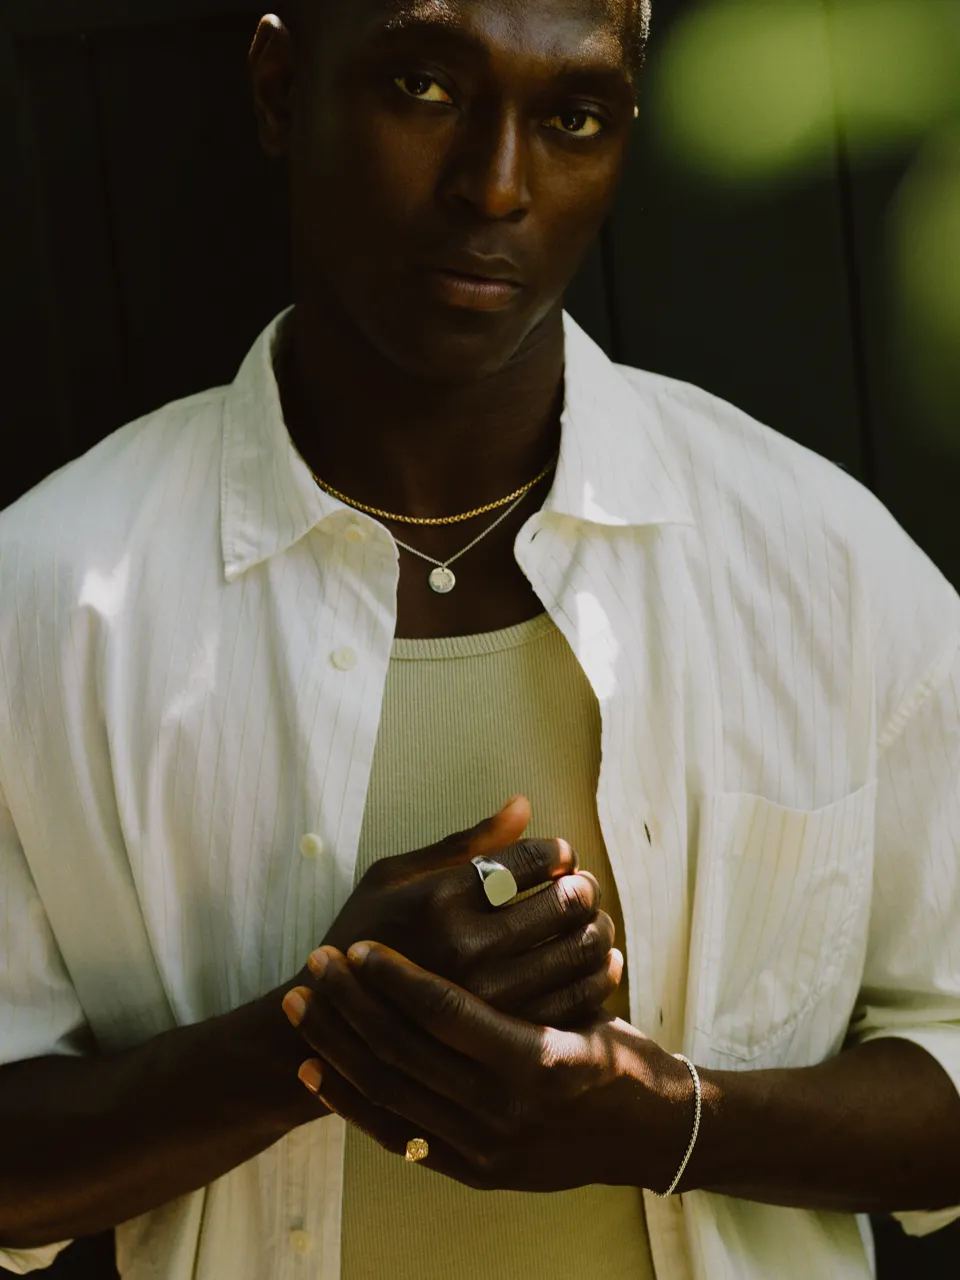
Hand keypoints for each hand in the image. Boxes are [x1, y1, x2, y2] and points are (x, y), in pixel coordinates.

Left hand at [282, 941, 692, 1194]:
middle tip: (316, 963)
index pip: (446, 1013)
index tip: (358, 945)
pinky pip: (394, 1136)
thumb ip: (542, 916)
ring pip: (390, 1092)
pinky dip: (351, 1102)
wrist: (644, 1136)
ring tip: (304, 1004)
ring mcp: (485, 1146)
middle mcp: (507, 1111)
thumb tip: (516, 808)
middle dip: (351, 1004)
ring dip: (338, 1045)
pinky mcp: (470, 1168)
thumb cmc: (615, 1046)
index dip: (395, 977)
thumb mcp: (592, 983)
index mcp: (536, 1059)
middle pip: (405, 1052)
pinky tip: (317, 1068)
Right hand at [314, 795, 622, 1027]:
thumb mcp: (393, 877)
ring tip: (589, 920)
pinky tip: (597, 959)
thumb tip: (524, 805)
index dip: (558, 852)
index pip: (532, 859)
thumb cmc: (363, 936)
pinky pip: (577, 999)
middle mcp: (467, 947)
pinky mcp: (505, 1038)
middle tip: (579, 885)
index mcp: (440, 899)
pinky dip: (598, 974)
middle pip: (565, 901)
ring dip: (597, 926)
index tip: (560, 856)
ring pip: (580, 949)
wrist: (336, 1026)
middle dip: (582, 885)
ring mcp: (489, 998)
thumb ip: (464, 843)